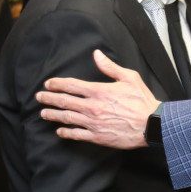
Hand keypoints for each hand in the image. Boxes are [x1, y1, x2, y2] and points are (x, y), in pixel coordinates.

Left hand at [38, 50, 159, 149]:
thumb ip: (110, 67)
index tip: (48, 84)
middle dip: (49, 98)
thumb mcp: (129, 77)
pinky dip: (66, 133)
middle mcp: (92, 107)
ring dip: (53, 115)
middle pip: (64, 101)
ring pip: (67, 118)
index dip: (57, 84)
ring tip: (43, 113)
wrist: (152, 124)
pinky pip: (76, 134)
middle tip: (39, 97)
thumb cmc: (142, 101)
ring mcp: (93, 123)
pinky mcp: (97, 136)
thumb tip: (97, 54)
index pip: (71, 85)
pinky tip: (60, 132)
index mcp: (99, 91)